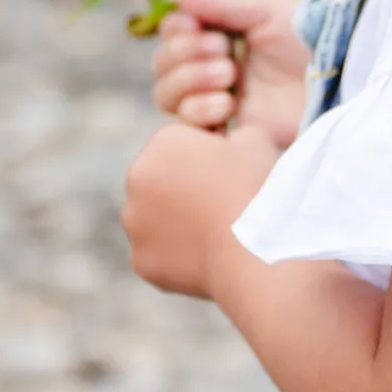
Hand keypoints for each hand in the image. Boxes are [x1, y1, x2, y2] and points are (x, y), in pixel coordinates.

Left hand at [122, 121, 278, 298]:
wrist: (256, 251)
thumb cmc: (256, 188)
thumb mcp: (253, 138)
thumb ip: (229, 131)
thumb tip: (223, 141)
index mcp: (162, 143)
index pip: (181, 141)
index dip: (210, 152)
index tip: (233, 169)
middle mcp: (137, 180)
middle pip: (163, 176)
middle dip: (186, 183)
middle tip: (225, 199)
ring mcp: (135, 224)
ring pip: (157, 215)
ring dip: (179, 217)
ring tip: (219, 228)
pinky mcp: (141, 260)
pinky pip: (159, 250)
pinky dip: (178, 251)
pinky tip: (209, 253)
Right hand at [153, 0, 309, 148]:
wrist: (341, 78)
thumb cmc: (313, 37)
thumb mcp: (270, 9)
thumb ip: (221, 3)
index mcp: (224, 34)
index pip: (173, 32)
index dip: (176, 31)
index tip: (197, 27)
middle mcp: (215, 67)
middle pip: (162, 66)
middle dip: (184, 56)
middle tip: (225, 54)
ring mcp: (220, 100)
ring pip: (167, 97)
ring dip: (190, 82)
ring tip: (230, 78)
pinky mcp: (229, 132)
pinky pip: (188, 128)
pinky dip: (199, 113)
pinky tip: (227, 106)